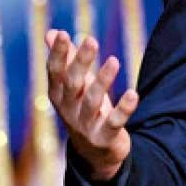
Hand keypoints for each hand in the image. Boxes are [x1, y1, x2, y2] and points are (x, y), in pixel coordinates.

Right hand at [45, 29, 138, 181]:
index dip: (58, 54)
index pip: (55, 73)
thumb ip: (65, 61)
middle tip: (91, 40)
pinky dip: (124, 109)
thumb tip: (52, 33)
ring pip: (92, 102)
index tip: (63, 34)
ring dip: (103, 81)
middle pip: (73, 84)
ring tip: (114, 60)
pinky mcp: (104, 137)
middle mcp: (69, 110)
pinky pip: (114, 122)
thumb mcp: (74, 86)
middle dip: (81, 62)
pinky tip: (133, 94)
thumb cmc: (83, 110)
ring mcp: (86, 125)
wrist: (95, 153)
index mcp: (59, 95)